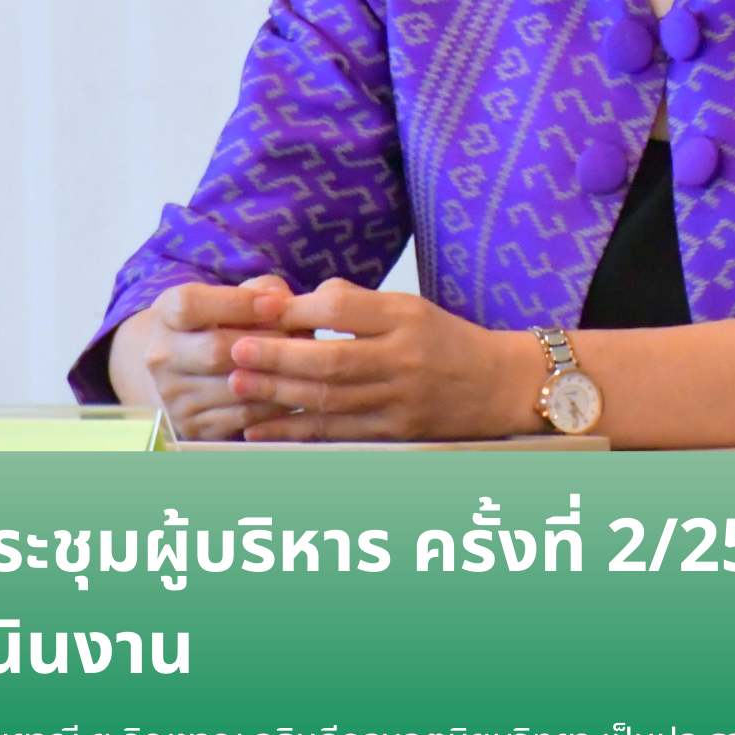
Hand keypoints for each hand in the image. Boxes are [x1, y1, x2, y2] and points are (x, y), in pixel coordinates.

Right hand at [108, 276, 295, 439]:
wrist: (179, 371)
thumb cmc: (216, 324)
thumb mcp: (227, 297)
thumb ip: (258, 290)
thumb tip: (281, 300)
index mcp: (165, 315)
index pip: (191, 305)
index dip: (237, 304)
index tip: (275, 303)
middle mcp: (161, 355)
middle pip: (214, 350)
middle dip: (265, 343)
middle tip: (301, 338)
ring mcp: (174, 395)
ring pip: (233, 387)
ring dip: (275, 376)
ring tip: (304, 363)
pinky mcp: (192, 425)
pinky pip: (242, 416)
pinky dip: (273, 404)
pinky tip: (292, 390)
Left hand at [225, 278, 545, 441]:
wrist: (499, 385)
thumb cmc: (445, 340)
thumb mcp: (409, 306)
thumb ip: (355, 302)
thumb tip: (292, 302)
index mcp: (405, 317)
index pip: (345, 308)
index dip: (299, 308)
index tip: (260, 308)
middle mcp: (403, 359)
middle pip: (332, 358)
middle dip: (278, 354)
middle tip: (236, 348)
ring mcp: (399, 401)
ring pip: (329, 398)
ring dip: (278, 392)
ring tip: (238, 382)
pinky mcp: (393, 433)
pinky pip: (337, 432)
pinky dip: (295, 431)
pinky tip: (260, 428)